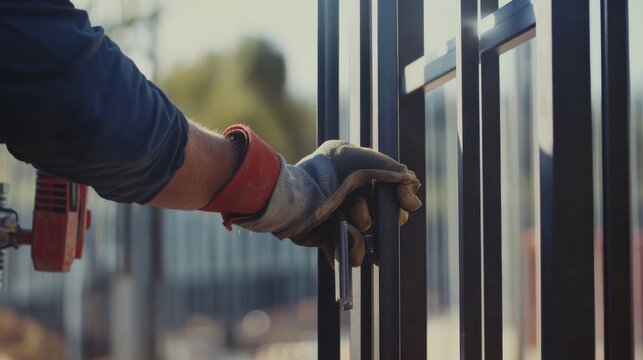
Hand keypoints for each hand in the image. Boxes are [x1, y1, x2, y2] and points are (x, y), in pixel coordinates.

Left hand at [236, 140, 421, 266]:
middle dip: (378, 216)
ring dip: (360, 231)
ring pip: (369, 238)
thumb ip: (390, 167)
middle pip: (385, 218)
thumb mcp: (360, 160)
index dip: (402, 198)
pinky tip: (341, 238)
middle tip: (365, 212)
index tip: (407, 203)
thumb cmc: (326, 175)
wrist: (296, 200)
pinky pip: (350, 253)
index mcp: (357, 173)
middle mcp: (350, 195)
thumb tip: (412, 180)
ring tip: (346, 223)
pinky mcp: (329, 238)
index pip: (392, 190)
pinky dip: (350, 248)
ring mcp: (340, 218)